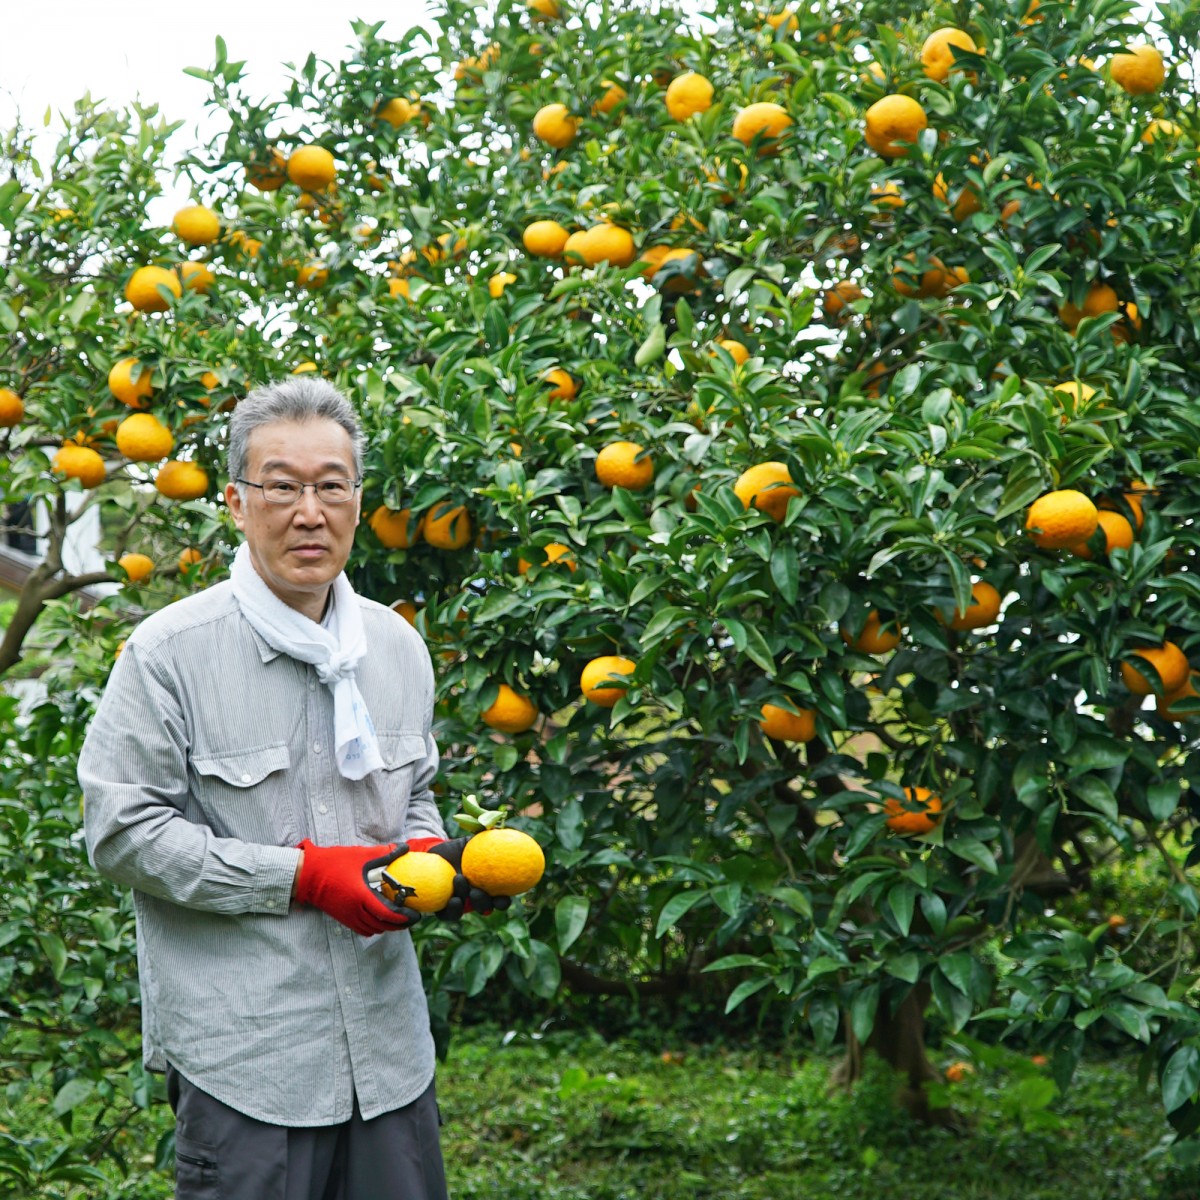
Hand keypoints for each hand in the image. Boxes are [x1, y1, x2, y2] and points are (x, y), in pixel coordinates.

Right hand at [294, 840, 422, 935]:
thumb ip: (385, 853)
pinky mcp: (343, 918)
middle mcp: (356, 911)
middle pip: (383, 926)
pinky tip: (380, 917)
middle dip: (400, 925)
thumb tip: (404, 848)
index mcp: (362, 897)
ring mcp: (348, 917)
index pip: (388, 914)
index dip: (404, 917)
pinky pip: (363, 929)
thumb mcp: (362, 855)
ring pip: (373, 929)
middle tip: (412, 918)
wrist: (308, 874)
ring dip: (388, 926)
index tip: (416, 914)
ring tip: (399, 918)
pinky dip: (375, 927)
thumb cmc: (335, 863)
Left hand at [426, 839, 511, 921]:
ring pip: (465, 911)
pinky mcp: (442, 906)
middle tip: (476, 891)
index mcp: (487, 886)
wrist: (438, 851)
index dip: (503, 902)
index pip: (500, 899)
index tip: (502, 897)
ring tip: (459, 882)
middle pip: (484, 908)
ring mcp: (459, 902)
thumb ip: (490, 838)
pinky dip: (450, 911)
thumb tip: (503, 831)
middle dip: (483, 904)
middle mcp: (475, 897)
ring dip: (461, 903)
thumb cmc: (461, 846)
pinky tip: (452, 900)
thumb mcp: (475, 841)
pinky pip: (446, 915)